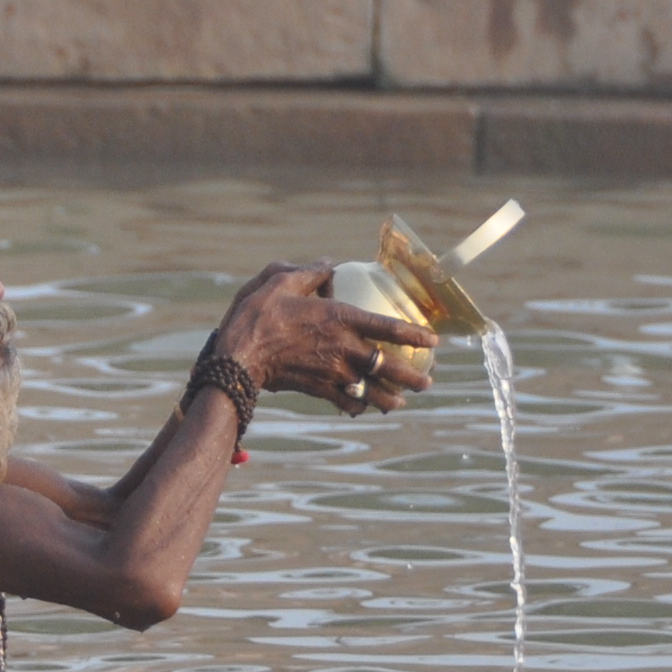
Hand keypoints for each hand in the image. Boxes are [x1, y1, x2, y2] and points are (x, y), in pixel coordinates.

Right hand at [210, 262, 436, 418]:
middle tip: (428, 382)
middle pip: (387, 366)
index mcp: (338, 319)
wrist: (237, 358)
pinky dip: (357, 405)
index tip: (434, 340)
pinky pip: (345, 401)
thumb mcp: (280, 282)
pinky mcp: (317, 390)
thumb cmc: (257, 316)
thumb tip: (328, 263)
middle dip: (412, 376)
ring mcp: (331, 372)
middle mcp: (342, 349)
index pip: (387, 327)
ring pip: (371, 390)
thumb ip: (310, 272)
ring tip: (402, 402)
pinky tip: (364, 407)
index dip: (414, 334)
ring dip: (390, 398)